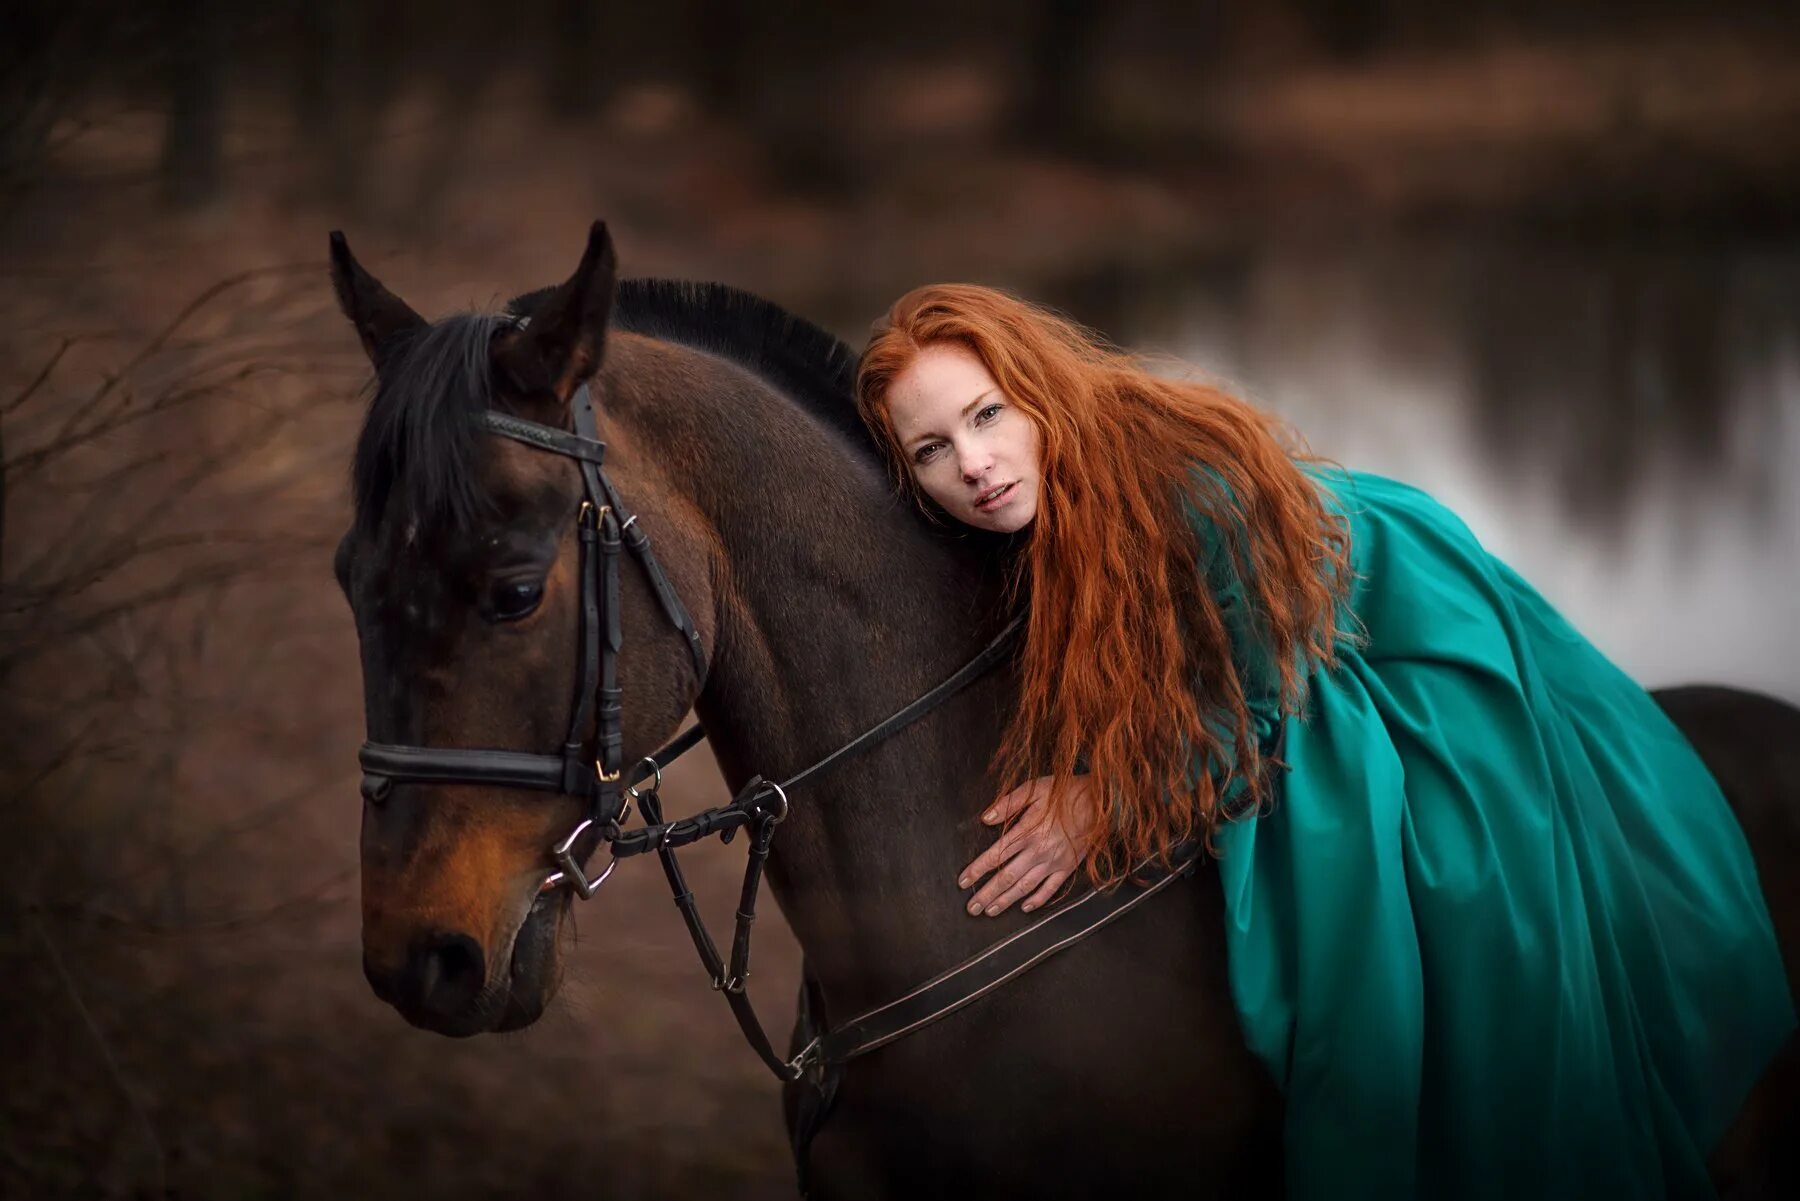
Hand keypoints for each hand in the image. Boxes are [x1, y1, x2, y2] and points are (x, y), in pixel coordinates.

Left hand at [957, 775, 1095, 916]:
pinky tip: (1024, 908)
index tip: (962, 881)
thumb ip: (1007, 803)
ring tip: (990, 911)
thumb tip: (985, 818)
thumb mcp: (1034, 789)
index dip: (976, 870)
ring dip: (1006, 901)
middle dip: (986, 894)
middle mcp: (1038, 851)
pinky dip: (1037, 900)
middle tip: (971, 908)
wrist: (1100, 802)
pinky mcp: (1068, 867)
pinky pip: (1050, 889)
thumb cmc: (1064, 792)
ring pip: (1025, 887)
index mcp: (1026, 831)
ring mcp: (1053, 861)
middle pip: (1006, 877)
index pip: (994, 855)